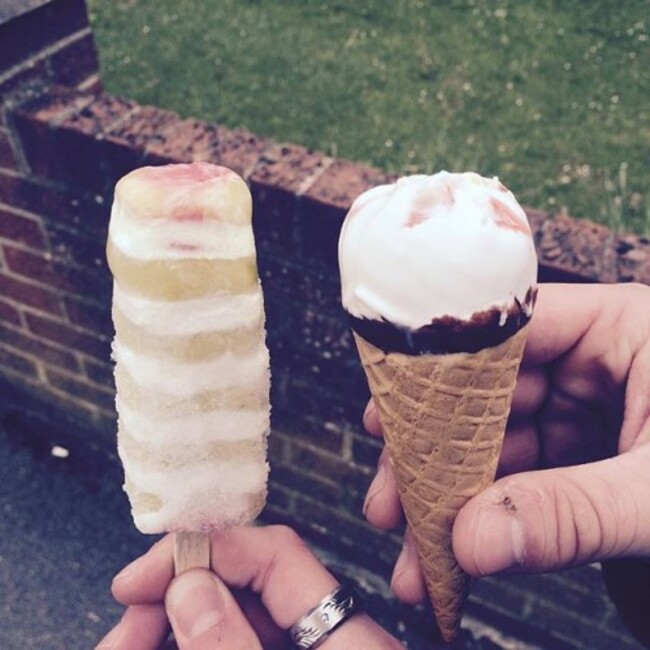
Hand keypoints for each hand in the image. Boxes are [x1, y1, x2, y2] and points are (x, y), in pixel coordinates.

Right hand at [96, 525, 402, 648]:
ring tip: (128, 643)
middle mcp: (334, 639)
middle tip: (125, 627)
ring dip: (178, 627)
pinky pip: (241, 643)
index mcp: (351, 637)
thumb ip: (233, 647)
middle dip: (177, 598)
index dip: (203, 551)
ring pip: (236, 622)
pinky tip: (165, 645)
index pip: (274, 552)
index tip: (142, 577)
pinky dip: (200, 646)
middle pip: (248, 588)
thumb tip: (189, 586)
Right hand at [362, 283, 649, 596]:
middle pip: (489, 397)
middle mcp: (594, 361)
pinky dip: (491, 519)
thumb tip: (472, 540)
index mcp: (622, 328)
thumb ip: (574, 512)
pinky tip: (460, 555)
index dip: (442, 373)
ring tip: (418, 559)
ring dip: (456, 502)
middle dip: (437, 461)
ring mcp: (588, 409)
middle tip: (390, 509)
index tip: (388, 415)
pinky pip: (523, 478)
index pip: (509, 333)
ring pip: (499, 445)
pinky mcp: (588, 454)